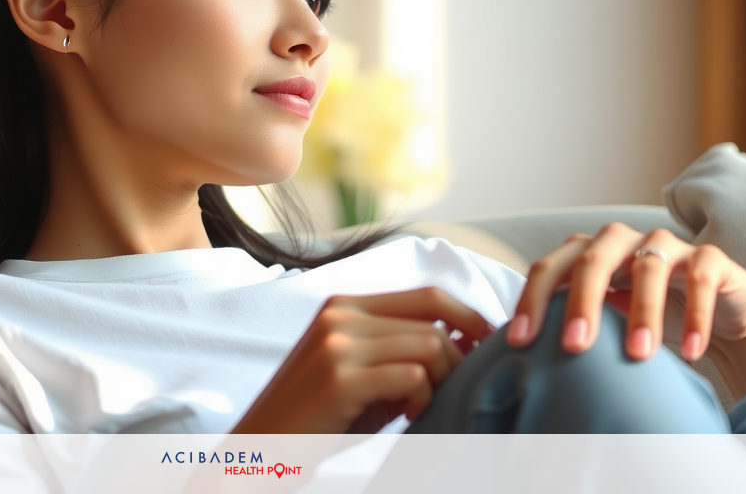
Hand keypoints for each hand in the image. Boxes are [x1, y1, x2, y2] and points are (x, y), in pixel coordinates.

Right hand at [231, 287, 494, 432]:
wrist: (260, 450)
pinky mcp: (340, 377)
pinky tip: (409, 416)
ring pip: (429, 345)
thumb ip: (402, 353)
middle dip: (460, 358)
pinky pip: (412, 376)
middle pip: (434, 320)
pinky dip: (423, 398)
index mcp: (344, 306)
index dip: (469, 318)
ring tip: (422, 407)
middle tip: (453, 392)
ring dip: (442, 381)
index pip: (429, 294)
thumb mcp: (360, 374)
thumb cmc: (317, 419)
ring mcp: (338, 343)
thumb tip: (467, 342)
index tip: (485, 349)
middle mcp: (341, 315)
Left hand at [506, 222, 745, 396]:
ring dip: (643, 311)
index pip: (547, 269)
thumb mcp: (601, 318)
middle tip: (574, 347)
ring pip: (648, 266)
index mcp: (585, 252)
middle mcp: (620, 240)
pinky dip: (695, 316)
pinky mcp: (709, 258)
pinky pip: (701, 278)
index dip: (530, 301)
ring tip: (638, 355)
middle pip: (591, 260)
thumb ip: (565, 324)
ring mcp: (666, 244)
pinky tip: (691, 353)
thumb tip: (515, 360)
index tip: (518, 342)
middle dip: (580, 303)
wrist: (717, 310)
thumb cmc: (643, 314)